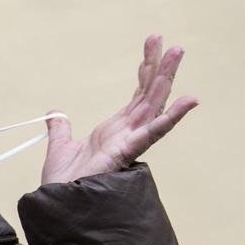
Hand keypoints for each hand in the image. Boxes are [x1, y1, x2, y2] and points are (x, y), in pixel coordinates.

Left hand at [40, 34, 197, 184]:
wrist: (59, 202)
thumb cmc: (65, 183)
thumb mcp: (61, 147)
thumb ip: (61, 130)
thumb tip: (55, 114)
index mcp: (116, 130)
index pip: (137, 95)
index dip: (145, 71)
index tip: (151, 46)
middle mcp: (128, 133)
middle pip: (149, 94)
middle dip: (160, 68)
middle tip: (172, 43)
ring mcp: (131, 141)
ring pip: (153, 104)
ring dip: (166, 78)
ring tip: (178, 52)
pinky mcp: (129, 151)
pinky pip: (154, 131)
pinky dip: (172, 116)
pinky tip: (190, 100)